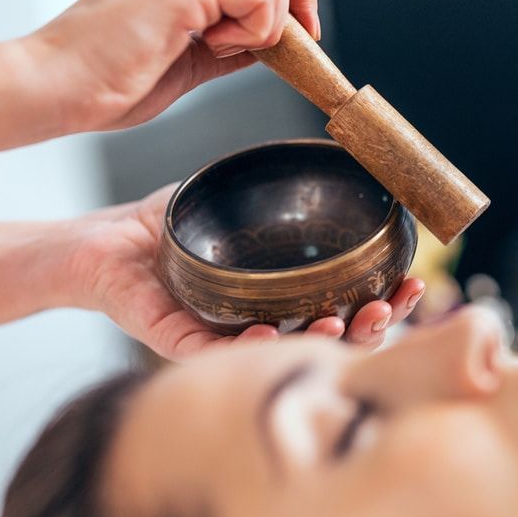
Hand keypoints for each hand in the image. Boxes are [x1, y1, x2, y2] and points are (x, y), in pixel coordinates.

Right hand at [26, 0, 320, 135]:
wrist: (63, 87)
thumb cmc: (112, 76)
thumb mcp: (193, 59)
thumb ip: (232, 44)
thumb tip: (273, 44)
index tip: (304, 30)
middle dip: (294, 6)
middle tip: (279, 42)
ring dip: (265, 24)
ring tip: (219, 46)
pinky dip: (253, 32)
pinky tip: (213, 45)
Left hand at [71, 185, 425, 361]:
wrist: (104, 240)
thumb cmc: (171, 225)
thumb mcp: (239, 199)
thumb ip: (284, 191)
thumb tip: (340, 159)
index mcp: (290, 297)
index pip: (351, 306)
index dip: (388, 299)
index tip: (413, 281)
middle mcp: (269, 323)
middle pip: (335, 337)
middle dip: (372, 326)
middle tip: (389, 308)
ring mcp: (230, 337)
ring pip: (289, 353)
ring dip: (324, 342)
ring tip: (343, 322)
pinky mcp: (181, 343)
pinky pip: (221, 356)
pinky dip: (248, 348)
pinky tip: (268, 334)